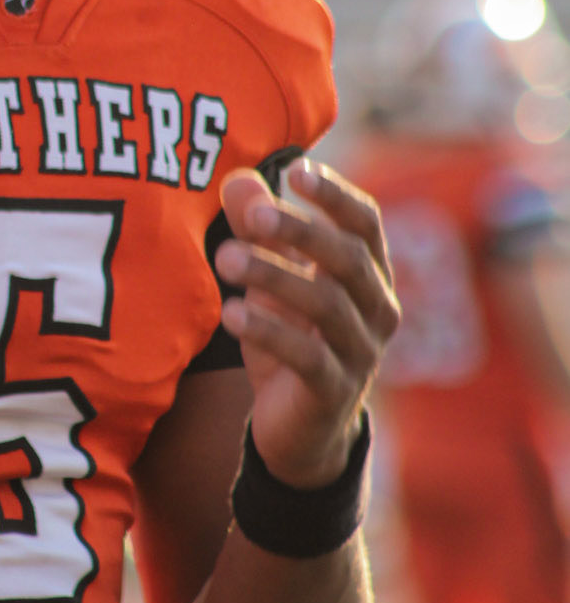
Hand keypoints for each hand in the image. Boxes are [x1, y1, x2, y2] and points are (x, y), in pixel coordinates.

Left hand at [214, 158, 399, 488]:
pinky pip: (307, 357)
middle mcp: (377, 310)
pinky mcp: (333, 392)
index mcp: (371, 274)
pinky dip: (269, 332)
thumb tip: (237, 178)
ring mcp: (361, 353)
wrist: (301, 431)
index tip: (295, 170)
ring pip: (327, 305)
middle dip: (301, 231)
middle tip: (253, 215)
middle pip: (349, 259)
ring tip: (224, 259)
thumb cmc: (292, 338)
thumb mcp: (271, 280)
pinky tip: (231, 314)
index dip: (336, 195)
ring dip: (274, 276)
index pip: (367, 223)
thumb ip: (258, 231)